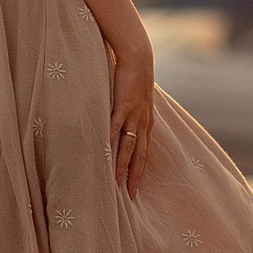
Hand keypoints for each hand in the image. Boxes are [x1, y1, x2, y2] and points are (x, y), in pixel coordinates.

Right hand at [110, 48, 154, 196]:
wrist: (138, 57)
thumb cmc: (134, 77)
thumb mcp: (136, 99)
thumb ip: (130, 113)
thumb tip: (122, 124)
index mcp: (146, 122)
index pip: (144, 153)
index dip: (140, 171)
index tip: (135, 188)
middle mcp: (143, 122)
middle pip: (139, 155)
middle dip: (135, 175)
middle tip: (130, 195)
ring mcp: (133, 114)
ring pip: (128, 146)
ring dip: (122, 165)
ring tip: (116, 181)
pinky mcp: (123, 104)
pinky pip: (115, 126)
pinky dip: (111, 140)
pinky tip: (106, 153)